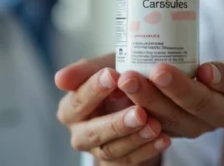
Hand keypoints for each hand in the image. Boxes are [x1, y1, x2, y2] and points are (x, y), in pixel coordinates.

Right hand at [55, 55, 170, 164]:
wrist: (134, 99)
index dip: (94, 89)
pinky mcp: (116, 162)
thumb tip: (59, 79)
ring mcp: (97, 150)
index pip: (77, 101)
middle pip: (93, 132)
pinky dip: (147, 150)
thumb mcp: (104, 67)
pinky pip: (130, 160)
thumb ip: (86, 70)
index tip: (114, 75)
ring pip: (112, 149)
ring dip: (135, 138)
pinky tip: (163, 138)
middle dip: (117, 123)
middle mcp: (80, 132)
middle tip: (140, 111)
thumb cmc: (116, 79)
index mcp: (70, 108)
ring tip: (155, 125)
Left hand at [117, 61, 223, 142]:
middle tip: (128, 77)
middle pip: (171, 115)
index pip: (199, 101)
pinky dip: (129, 107)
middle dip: (148, 96)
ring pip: (155, 120)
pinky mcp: (164, 125)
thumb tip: (208, 72)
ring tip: (119, 81)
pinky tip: (114, 91)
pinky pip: (146, 121)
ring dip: (135, 102)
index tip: (160, 69)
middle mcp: (199, 126)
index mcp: (222, 113)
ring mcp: (180, 129)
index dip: (179, 88)